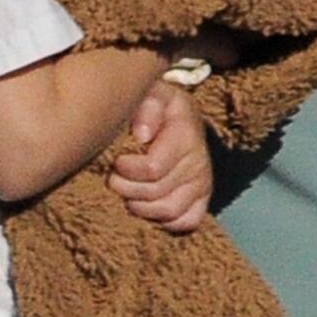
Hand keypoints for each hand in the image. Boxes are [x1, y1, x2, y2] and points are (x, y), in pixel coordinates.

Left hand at [106, 78, 212, 233]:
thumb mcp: (148, 94)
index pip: (153, 168)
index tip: (115, 161)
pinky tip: (149, 207)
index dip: (126, 170)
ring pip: (170, 211)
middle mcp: (200, 159)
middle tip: (113, 180)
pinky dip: (165, 221)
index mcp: (186, 132)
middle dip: (127, 189)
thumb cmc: (152, 107)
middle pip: (157, 193)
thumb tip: (142, 136)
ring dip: (141, 207)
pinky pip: (188, 221)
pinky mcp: (202, 199)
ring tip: (127, 194)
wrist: (172, 117)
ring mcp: (203, 182)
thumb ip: (145, 107)